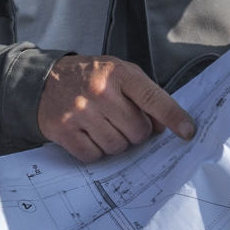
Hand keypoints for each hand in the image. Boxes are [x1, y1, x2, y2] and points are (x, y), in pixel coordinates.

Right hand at [38, 54, 195, 160]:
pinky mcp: (64, 131)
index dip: (174, 117)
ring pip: (117, 147)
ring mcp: (80, 112)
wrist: (43, 81)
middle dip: (134, 132)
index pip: (154, 99)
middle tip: (120, 121)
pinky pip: (94, 155)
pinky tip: (88, 134)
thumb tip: (166, 126)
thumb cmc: (89, 77)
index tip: (187, 132)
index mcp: (119, 74)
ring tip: (102, 126)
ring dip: (115, 142)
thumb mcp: (119, 74)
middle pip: (138, 132)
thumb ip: (145, 95)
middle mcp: (100, 92)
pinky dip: (95, 150)